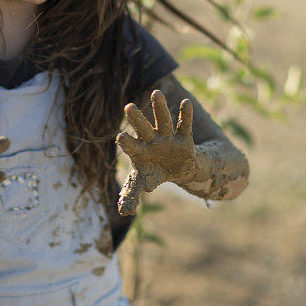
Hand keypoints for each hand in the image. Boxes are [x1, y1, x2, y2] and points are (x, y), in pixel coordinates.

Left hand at [116, 90, 194, 215]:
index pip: (131, 146)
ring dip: (160, 107)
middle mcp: (151, 140)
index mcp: (139, 151)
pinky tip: (185, 102)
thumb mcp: (141, 183)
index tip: (120, 136)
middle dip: (137, 118)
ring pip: (163, 120)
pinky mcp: (184, 138)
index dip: (127, 142)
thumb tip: (124, 211)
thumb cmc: (153, 172)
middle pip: (143, 128)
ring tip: (156, 93)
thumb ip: (131, 195)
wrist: (175, 168)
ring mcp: (167, 137)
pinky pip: (184, 125)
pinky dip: (185, 114)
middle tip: (127, 106)